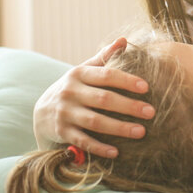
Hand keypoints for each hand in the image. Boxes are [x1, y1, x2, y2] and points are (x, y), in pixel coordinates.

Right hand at [32, 37, 154, 157]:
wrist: (41, 111)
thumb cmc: (73, 87)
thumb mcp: (84, 69)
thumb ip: (104, 56)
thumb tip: (124, 40)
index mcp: (79, 74)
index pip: (106, 75)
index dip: (126, 80)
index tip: (146, 87)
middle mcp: (70, 92)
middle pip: (104, 99)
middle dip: (129, 106)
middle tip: (151, 112)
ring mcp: (65, 113)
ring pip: (95, 121)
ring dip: (119, 128)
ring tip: (141, 132)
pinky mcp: (61, 132)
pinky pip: (83, 141)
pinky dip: (99, 148)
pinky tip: (116, 152)